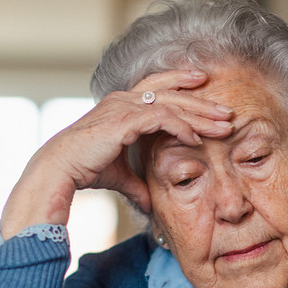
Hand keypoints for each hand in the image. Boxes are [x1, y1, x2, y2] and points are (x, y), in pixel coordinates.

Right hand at [0, 69, 234, 236]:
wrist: (61, 169)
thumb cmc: (85, 169)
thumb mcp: (120, 176)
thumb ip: (138, 185)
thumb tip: (151, 204)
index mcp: (122, 104)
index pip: (158, 87)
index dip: (181, 83)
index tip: (205, 87)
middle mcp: (124, 99)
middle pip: (171, 92)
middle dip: (202, 101)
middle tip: (227, 111)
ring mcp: (124, 106)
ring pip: (172, 103)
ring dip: (200, 114)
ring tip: (223, 124)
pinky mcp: (125, 119)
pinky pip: (162, 117)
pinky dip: (181, 127)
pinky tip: (196, 139)